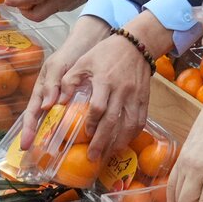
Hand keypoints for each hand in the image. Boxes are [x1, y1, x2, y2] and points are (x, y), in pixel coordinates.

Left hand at [3, 0, 91, 21]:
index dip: (18, 2)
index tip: (8, 1)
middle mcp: (60, 0)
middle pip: (37, 16)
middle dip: (25, 12)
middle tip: (20, 2)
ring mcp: (66, 5)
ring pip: (45, 14)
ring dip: (35, 8)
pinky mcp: (70, 6)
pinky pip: (54, 9)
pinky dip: (46, 4)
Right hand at [20, 16, 112, 146]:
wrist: (91, 44)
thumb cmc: (70, 53)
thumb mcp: (57, 66)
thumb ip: (51, 84)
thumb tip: (45, 107)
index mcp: (42, 90)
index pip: (32, 113)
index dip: (28, 129)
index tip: (25, 145)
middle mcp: (51, 97)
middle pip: (42, 121)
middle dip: (38, 138)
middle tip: (37, 156)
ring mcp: (64, 101)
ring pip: (56, 122)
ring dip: (55, 137)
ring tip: (55, 154)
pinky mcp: (79, 101)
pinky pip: (73, 118)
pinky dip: (72, 128)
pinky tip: (77, 140)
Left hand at [60, 27, 154, 162]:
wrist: (136, 44)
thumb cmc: (105, 52)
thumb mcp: (84, 61)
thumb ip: (70, 81)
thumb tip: (58, 102)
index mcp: (105, 80)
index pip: (99, 106)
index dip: (92, 122)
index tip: (86, 134)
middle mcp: (121, 90)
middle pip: (113, 120)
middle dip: (103, 141)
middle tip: (93, 156)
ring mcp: (135, 96)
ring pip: (129, 124)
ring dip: (119, 142)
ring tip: (108, 154)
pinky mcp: (144, 99)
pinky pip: (140, 121)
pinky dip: (132, 135)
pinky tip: (123, 142)